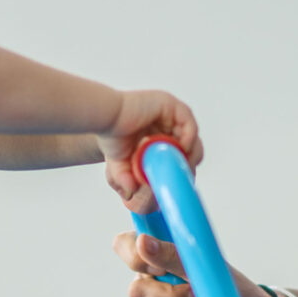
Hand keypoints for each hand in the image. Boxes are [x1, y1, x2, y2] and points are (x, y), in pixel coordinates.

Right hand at [97, 89, 202, 211]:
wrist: (104, 119)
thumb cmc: (111, 136)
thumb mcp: (120, 166)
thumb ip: (126, 179)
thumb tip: (130, 191)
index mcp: (158, 134)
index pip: (180, 153)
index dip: (181, 167)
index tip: (176, 180)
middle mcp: (166, 122)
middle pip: (191, 144)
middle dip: (187, 162)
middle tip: (179, 174)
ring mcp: (169, 112)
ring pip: (192, 135)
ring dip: (190, 152)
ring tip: (178, 164)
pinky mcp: (170, 105)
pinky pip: (189, 123)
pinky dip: (189, 138)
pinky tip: (180, 150)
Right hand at [113, 231, 264, 296]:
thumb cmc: (228, 283)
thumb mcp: (205, 265)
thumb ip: (172, 254)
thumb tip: (143, 242)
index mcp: (157, 255)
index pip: (124, 245)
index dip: (135, 259)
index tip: (162, 269)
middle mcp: (151, 280)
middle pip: (136, 292)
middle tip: (196, 294)